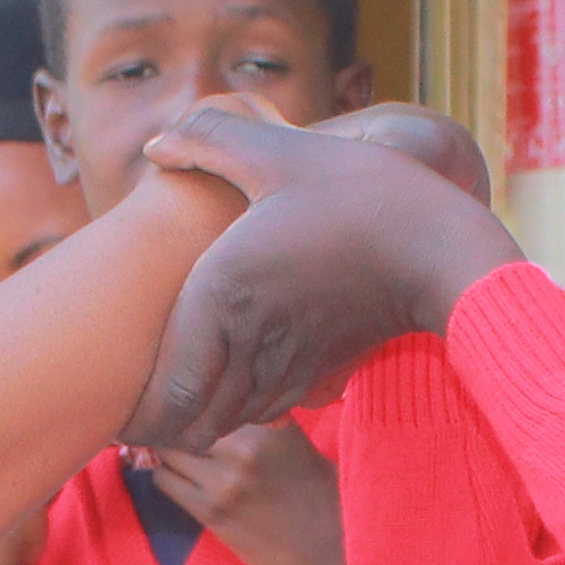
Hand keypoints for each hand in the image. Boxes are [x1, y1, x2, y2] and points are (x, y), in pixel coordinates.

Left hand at [127, 108, 523, 452]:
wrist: (447, 253)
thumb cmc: (366, 198)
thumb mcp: (284, 152)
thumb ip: (214, 138)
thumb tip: (156, 141)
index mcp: (225, 296)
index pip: (168, 390)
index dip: (137, 413)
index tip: (116, 416)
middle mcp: (252, 341)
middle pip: (192, 420)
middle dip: (158, 426)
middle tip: (132, 416)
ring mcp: (293, 363)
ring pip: (230, 420)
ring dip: (200, 420)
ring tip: (173, 408)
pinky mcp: (326, 368)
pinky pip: (269, 410)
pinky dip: (243, 411)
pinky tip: (236, 390)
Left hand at [136, 419, 349, 564]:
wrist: (333, 554)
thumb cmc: (322, 498)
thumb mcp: (296, 444)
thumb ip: (258, 422)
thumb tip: (215, 407)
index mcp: (270, 422)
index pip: (212, 397)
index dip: (198, 402)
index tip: (193, 410)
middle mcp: (246, 445)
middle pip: (184, 418)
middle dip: (176, 425)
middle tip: (175, 433)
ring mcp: (226, 479)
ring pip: (166, 448)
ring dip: (166, 451)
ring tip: (177, 458)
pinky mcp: (212, 511)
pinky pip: (164, 480)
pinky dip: (165, 476)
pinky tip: (180, 481)